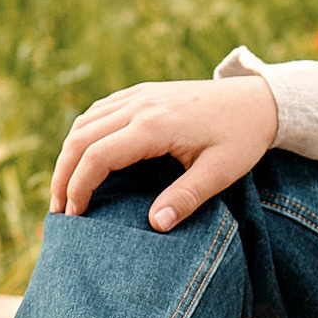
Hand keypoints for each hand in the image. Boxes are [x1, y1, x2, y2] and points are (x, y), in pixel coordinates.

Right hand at [48, 76, 278, 230]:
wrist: (259, 99)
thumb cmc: (242, 138)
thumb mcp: (221, 172)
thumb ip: (187, 198)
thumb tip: (156, 225)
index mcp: (154, 125)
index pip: (97, 156)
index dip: (78, 187)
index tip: (74, 216)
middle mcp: (140, 105)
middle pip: (80, 137)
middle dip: (62, 174)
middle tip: (58, 210)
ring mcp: (140, 94)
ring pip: (85, 121)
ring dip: (68, 153)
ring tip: (65, 188)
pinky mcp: (144, 92)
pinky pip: (100, 110)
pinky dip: (83, 134)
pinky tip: (85, 157)